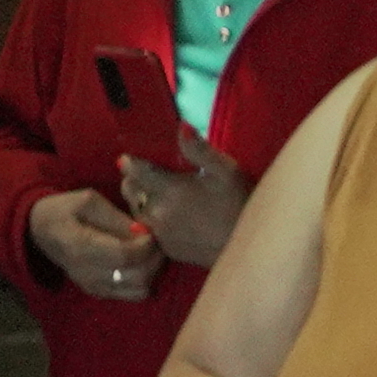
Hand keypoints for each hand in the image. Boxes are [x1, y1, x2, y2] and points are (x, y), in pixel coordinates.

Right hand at [29, 187, 164, 303]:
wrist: (41, 231)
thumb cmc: (64, 210)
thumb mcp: (87, 201)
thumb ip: (115, 217)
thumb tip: (142, 231)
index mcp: (81, 246)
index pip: (125, 255)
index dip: (146, 245)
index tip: (151, 231)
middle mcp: (87, 273)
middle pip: (136, 276)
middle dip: (154, 258)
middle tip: (157, 241)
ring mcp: (92, 286)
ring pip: (138, 290)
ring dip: (152, 271)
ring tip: (150, 252)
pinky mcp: (98, 292)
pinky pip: (132, 295)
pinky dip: (144, 281)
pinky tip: (140, 263)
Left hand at [119, 135, 249, 271]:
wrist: (249, 247)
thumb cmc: (239, 203)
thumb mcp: (226, 170)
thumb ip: (199, 149)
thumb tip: (181, 127)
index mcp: (170, 190)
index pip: (136, 172)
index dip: (130, 163)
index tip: (127, 158)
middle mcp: (159, 213)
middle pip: (131, 193)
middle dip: (131, 181)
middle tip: (139, 175)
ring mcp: (162, 234)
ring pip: (136, 213)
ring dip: (138, 201)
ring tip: (149, 194)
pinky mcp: (168, 250)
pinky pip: (148, 232)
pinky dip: (149, 222)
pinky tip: (164, 217)